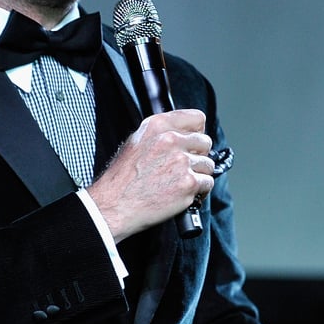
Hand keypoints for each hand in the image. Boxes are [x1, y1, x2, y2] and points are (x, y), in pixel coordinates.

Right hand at [87, 108, 214, 240]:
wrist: (115, 205)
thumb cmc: (123, 178)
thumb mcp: (136, 142)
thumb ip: (161, 133)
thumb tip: (184, 133)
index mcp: (157, 126)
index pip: (197, 118)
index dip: (196, 132)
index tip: (192, 142)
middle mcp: (170, 140)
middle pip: (205, 142)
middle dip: (198, 155)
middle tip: (184, 167)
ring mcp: (181, 162)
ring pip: (208, 164)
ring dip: (199, 174)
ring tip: (180, 181)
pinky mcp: (188, 183)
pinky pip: (208, 182)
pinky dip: (200, 190)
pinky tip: (185, 192)